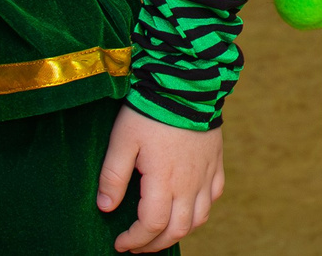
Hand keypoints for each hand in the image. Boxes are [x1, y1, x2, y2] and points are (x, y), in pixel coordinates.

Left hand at [98, 107, 224, 251]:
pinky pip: (214, 196)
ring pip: (199, 218)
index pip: (151, 225)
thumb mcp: (122, 141)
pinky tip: (187, 207)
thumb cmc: (151, 111)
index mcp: (164, 180)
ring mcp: (206, 173)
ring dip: (178, 231)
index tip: (119, 243)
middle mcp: (189, 183)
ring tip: (160, 231)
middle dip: (155, 244)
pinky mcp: (216, 161)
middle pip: (177, 229)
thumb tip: (105, 207)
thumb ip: (113, 176)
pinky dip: (201, 210)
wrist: (187, 82)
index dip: (134, 240)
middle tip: (137, 244)